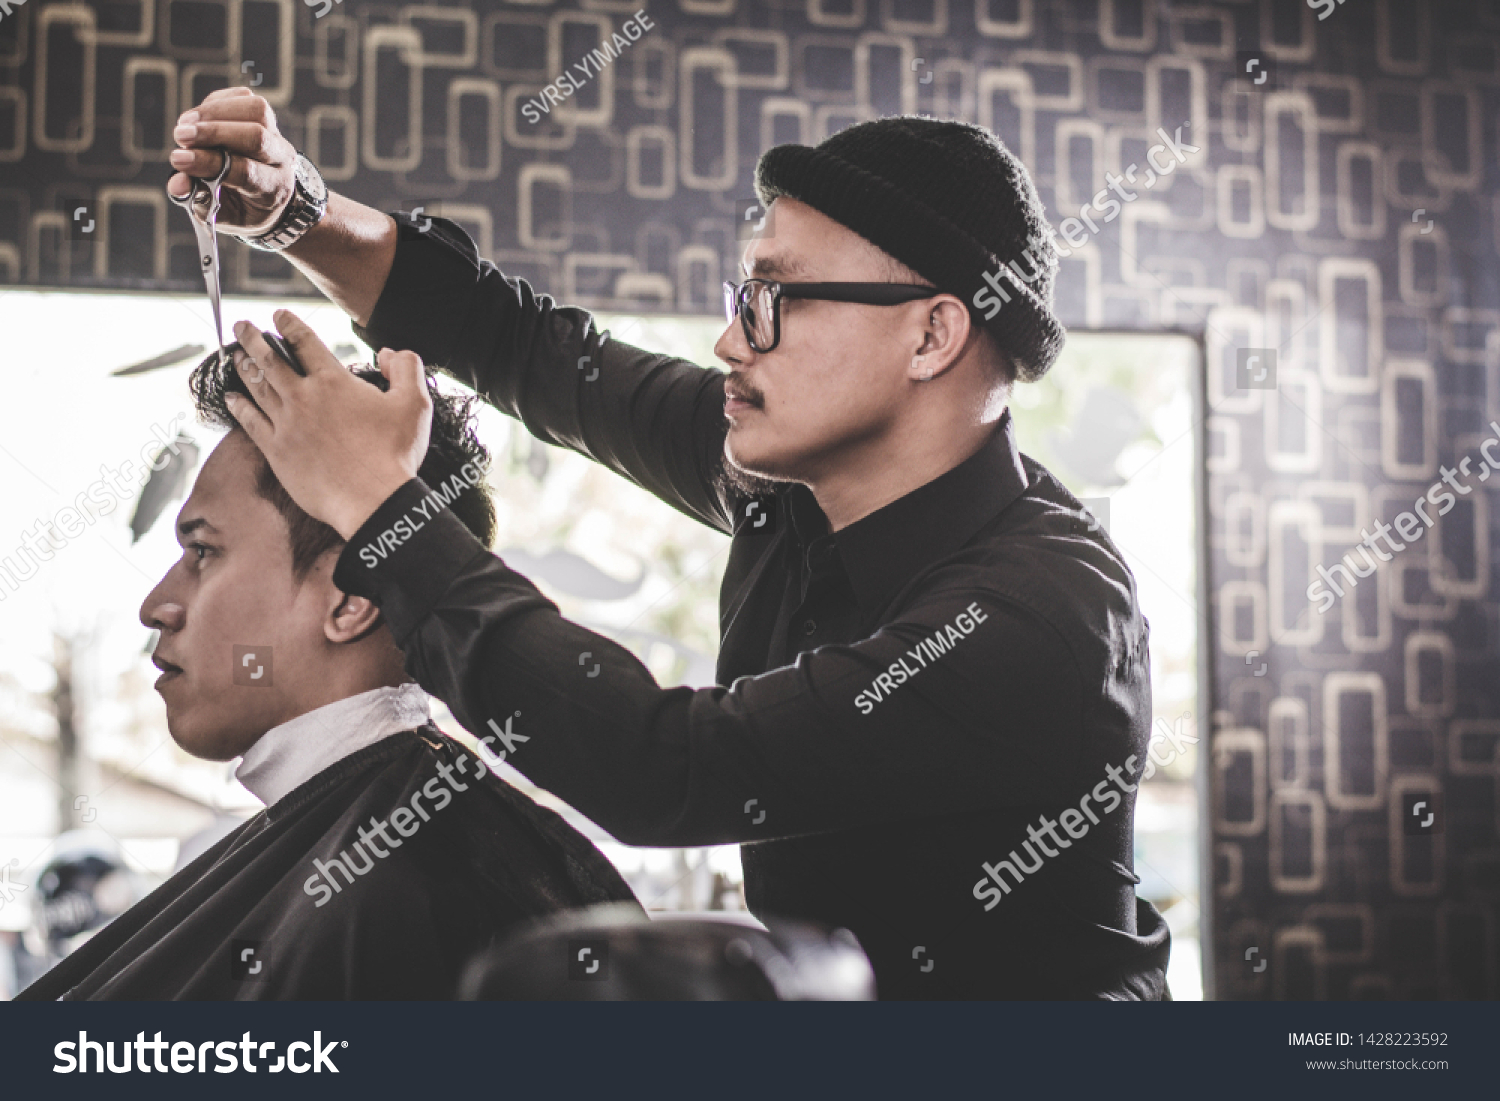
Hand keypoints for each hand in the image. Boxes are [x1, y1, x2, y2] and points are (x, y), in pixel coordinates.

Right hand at [167, 88, 298, 235]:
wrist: (266, 199)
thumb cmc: (241, 208)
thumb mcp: (223, 216)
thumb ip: (200, 201)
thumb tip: (177, 184)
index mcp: (273, 189)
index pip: (245, 170)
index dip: (209, 162)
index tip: (179, 160)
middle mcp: (281, 159)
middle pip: (256, 135)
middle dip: (213, 133)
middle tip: (180, 137)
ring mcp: (276, 135)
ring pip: (256, 110)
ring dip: (215, 112)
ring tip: (185, 125)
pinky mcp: (266, 117)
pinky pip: (245, 98)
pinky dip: (216, 103)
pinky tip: (197, 118)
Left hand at [224, 310, 433, 539]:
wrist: (372, 500)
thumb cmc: (395, 453)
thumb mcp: (414, 403)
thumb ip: (406, 368)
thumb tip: (388, 353)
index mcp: (334, 382)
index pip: (304, 342)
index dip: (289, 324)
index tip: (279, 316)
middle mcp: (304, 398)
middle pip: (269, 359)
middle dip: (252, 338)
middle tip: (241, 327)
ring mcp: (286, 424)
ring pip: (256, 387)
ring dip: (242, 367)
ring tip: (233, 355)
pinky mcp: (277, 451)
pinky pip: (250, 422)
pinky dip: (239, 407)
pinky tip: (231, 398)